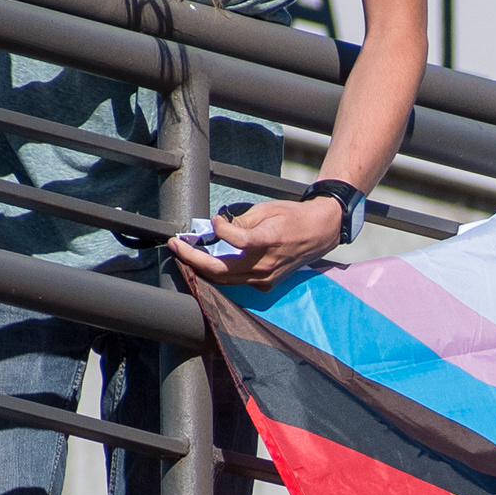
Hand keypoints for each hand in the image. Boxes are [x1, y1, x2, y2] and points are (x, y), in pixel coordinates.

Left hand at [174, 193, 349, 290]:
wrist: (319, 233)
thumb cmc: (293, 217)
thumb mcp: (267, 210)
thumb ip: (241, 222)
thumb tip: (218, 228)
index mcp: (269, 241)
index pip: (236, 240)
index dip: (219, 230)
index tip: (215, 221)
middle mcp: (265, 265)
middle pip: (220, 270)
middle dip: (192, 258)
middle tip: (176, 245)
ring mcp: (265, 279)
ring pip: (224, 280)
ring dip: (201, 267)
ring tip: (185, 253)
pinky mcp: (265, 285)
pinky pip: (236, 282)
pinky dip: (219, 273)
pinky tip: (208, 261)